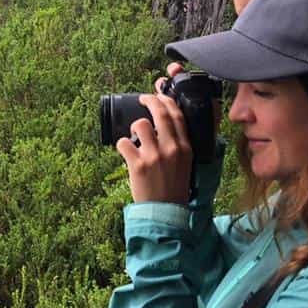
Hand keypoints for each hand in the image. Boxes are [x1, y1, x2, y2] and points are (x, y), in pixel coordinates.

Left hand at [116, 72, 193, 203]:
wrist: (165, 212)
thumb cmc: (174, 187)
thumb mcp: (185, 163)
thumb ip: (179, 144)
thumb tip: (165, 125)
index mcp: (185, 147)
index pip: (177, 115)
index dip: (167, 101)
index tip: (160, 96)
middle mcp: (171, 149)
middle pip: (160, 113)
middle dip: (150, 100)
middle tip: (143, 99)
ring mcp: (154, 156)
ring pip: (140, 124)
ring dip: (134, 127)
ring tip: (135, 137)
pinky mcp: (137, 165)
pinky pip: (123, 142)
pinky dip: (122, 145)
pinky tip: (126, 152)